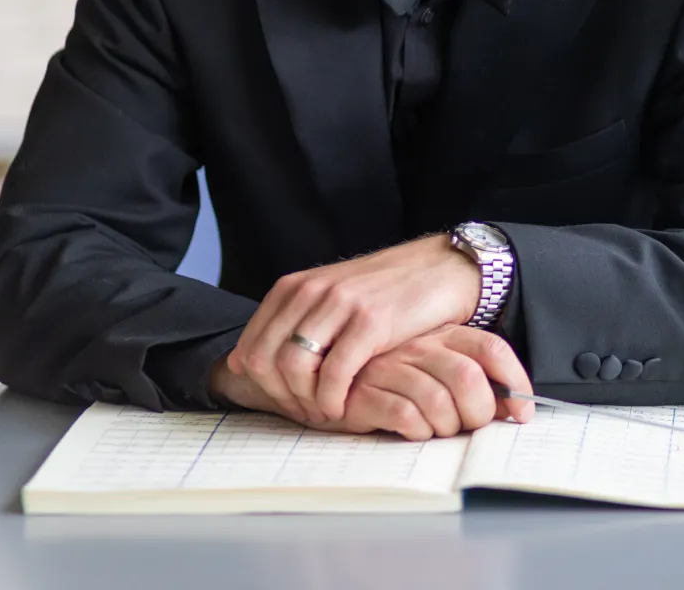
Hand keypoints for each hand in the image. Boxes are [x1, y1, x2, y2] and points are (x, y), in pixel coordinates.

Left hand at [223, 234, 480, 423]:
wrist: (441, 269)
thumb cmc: (387, 290)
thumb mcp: (330, 298)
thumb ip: (291, 323)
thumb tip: (241, 364)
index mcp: (295, 287)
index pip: (250, 347)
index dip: (260, 386)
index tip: (284, 402)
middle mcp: (311, 291)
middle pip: (266, 361)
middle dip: (281, 398)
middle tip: (304, 413)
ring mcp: (340, 304)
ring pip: (295, 367)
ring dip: (306, 401)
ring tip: (324, 413)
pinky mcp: (371, 321)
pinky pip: (335, 373)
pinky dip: (333, 399)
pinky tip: (343, 407)